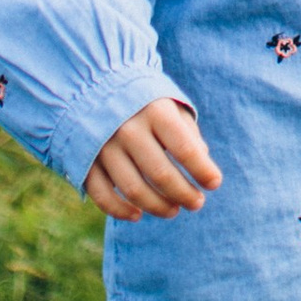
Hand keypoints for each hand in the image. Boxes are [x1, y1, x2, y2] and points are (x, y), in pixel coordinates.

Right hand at [85, 96, 221, 222]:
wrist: (95, 86)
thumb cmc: (145, 102)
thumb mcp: (171, 107)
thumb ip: (188, 133)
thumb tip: (202, 162)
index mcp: (155, 111)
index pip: (184, 149)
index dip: (202, 170)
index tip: (214, 184)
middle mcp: (128, 129)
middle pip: (160, 174)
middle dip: (183, 194)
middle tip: (197, 203)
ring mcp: (104, 146)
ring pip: (133, 190)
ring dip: (157, 206)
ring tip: (174, 210)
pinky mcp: (85, 161)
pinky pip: (103, 195)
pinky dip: (120, 210)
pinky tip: (137, 214)